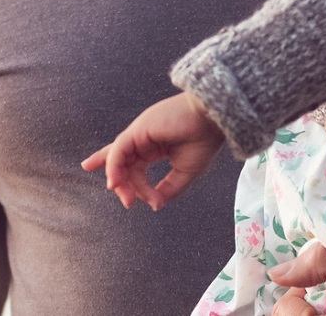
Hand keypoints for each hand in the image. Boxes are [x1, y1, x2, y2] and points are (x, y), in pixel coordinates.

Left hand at [80, 91, 224, 209]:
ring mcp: (139, 134)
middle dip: (123, 186)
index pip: (133, 167)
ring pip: (117, 159)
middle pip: (122, 165)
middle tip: (128, 203)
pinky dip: (114, 168)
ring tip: (127, 199)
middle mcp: (143, 140)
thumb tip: (155, 204)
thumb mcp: (185, 173)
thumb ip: (169, 189)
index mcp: (154, 147)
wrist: (211, 120)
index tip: (155, 203)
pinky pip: (118, 151)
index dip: (136, 187)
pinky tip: (115, 183)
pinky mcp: (137, 130)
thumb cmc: (204, 140)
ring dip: (119, 180)